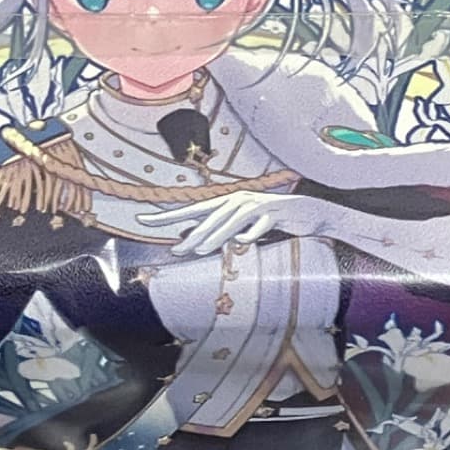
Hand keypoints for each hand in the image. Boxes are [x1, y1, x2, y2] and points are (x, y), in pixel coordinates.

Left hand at [137, 191, 322, 256]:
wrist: (308, 212)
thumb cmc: (269, 220)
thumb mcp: (241, 226)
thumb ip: (219, 231)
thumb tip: (192, 242)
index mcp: (225, 202)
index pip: (191, 210)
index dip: (167, 215)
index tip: (142, 220)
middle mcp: (237, 200)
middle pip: (210, 217)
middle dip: (192, 234)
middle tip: (177, 250)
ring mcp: (257, 205)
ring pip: (231, 221)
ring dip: (216, 235)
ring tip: (201, 250)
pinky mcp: (275, 212)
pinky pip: (259, 225)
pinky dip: (250, 235)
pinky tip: (243, 242)